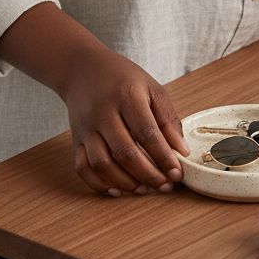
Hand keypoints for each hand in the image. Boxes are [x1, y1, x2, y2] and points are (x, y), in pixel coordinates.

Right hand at [60, 46, 190, 196]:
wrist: (83, 69)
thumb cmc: (123, 79)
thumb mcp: (151, 88)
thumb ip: (167, 119)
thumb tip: (182, 151)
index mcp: (126, 96)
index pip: (147, 132)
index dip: (163, 156)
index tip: (177, 173)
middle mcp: (103, 113)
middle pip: (125, 152)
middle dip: (148, 175)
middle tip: (164, 186)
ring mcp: (86, 128)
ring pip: (102, 164)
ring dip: (125, 182)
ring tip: (144, 189)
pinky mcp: (76, 139)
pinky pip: (82, 167)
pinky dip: (98, 183)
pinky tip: (117, 189)